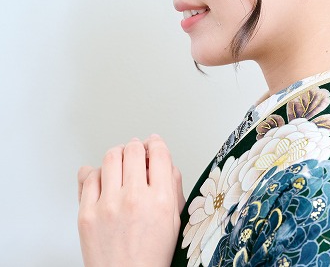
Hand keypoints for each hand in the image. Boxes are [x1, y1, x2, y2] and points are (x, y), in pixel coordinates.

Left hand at [77, 134, 184, 266]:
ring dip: (117, 155)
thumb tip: (163, 159)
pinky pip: (88, 177)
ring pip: (110, 158)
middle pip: (133, 150)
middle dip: (136, 147)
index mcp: (161, 200)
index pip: (159, 153)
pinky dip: (96, 173)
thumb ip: (172, 185)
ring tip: (119, 163)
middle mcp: (135, 199)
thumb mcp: (175, 219)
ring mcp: (108, 205)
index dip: (156, 143)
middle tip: (136, 152)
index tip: (153, 144)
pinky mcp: (86, 213)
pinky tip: (103, 180)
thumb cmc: (151, 254)